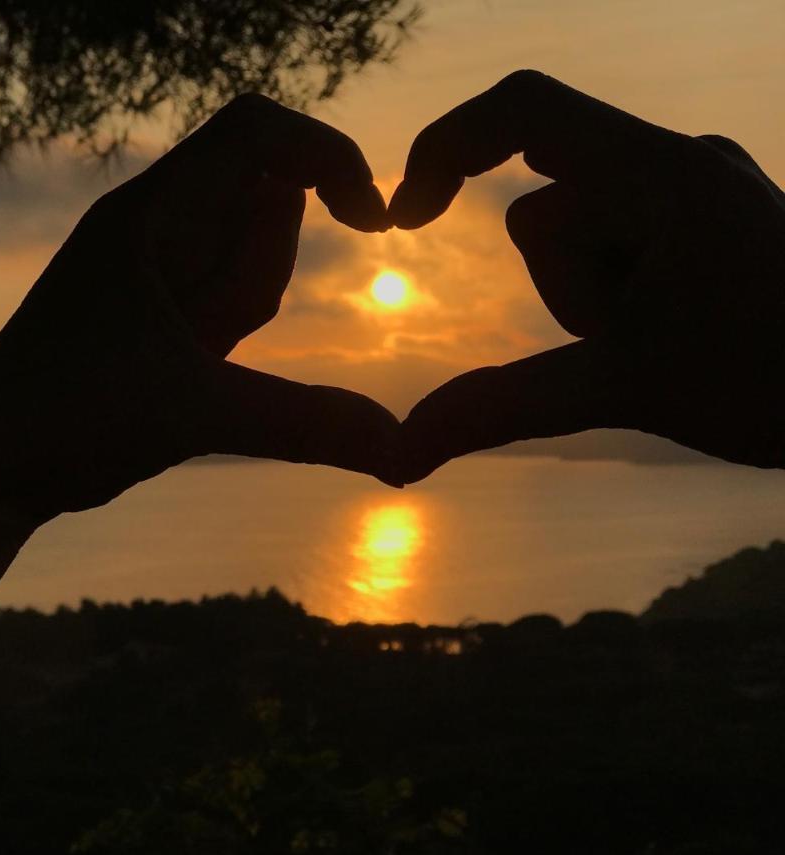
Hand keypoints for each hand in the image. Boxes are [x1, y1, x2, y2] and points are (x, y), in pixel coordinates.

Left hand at [0, 95, 400, 519]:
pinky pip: (223, 301)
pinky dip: (232, 329)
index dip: (330, 155)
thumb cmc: (65, 418)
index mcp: (148, 213)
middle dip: (261, 273)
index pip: (257, 130)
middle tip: (203, 343)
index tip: (376, 221)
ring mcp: (153, 271)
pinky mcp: (155, 316)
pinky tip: (191, 376)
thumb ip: (303, 426)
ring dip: (244, 307)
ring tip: (184, 366)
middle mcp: (150, 227)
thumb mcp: (194, 415)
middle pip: (261, 203)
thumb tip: (403, 452)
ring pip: (245, 259)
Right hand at [390, 70, 784, 480]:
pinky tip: (674, 332)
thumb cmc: (774, 380)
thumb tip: (398, 456)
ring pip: (580, 236)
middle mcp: (678, 162)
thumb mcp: (624, 389)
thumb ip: (503, 409)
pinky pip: (620, 243)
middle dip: (559, 285)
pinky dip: (615, 291)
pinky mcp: (707, 221)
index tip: (404, 219)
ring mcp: (696, 191)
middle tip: (626, 341)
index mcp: (659, 173)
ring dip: (590, 298)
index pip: (524, 109)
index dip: (445, 147)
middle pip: (545, 207)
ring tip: (661, 343)